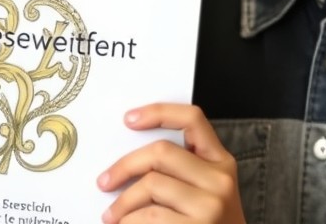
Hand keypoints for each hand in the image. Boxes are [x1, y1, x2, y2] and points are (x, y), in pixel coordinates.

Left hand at [97, 103, 245, 223]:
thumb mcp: (206, 190)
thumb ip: (181, 168)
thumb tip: (128, 155)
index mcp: (221, 161)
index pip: (192, 119)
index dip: (158, 112)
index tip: (128, 119)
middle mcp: (220, 180)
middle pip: (160, 152)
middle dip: (124, 166)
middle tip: (104, 181)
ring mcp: (211, 206)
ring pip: (151, 185)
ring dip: (122, 203)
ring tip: (111, 215)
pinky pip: (151, 216)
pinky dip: (130, 221)